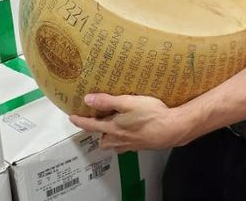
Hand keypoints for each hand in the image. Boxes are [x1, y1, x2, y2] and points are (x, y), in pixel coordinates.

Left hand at [68, 93, 189, 151]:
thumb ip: (107, 101)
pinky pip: (127, 146)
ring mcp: (132, 145)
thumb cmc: (151, 114)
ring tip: (112, 127)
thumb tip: (87, 99)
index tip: (72, 117)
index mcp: (114, 128)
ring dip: (110, 138)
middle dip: (98, 134)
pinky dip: (123, 140)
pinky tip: (130, 131)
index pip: (91, 126)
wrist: (174, 129)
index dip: (80, 121)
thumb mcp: (128, 102)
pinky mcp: (143, 146)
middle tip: (97, 122)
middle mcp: (120, 139)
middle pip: (103, 141)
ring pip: (115, 145)